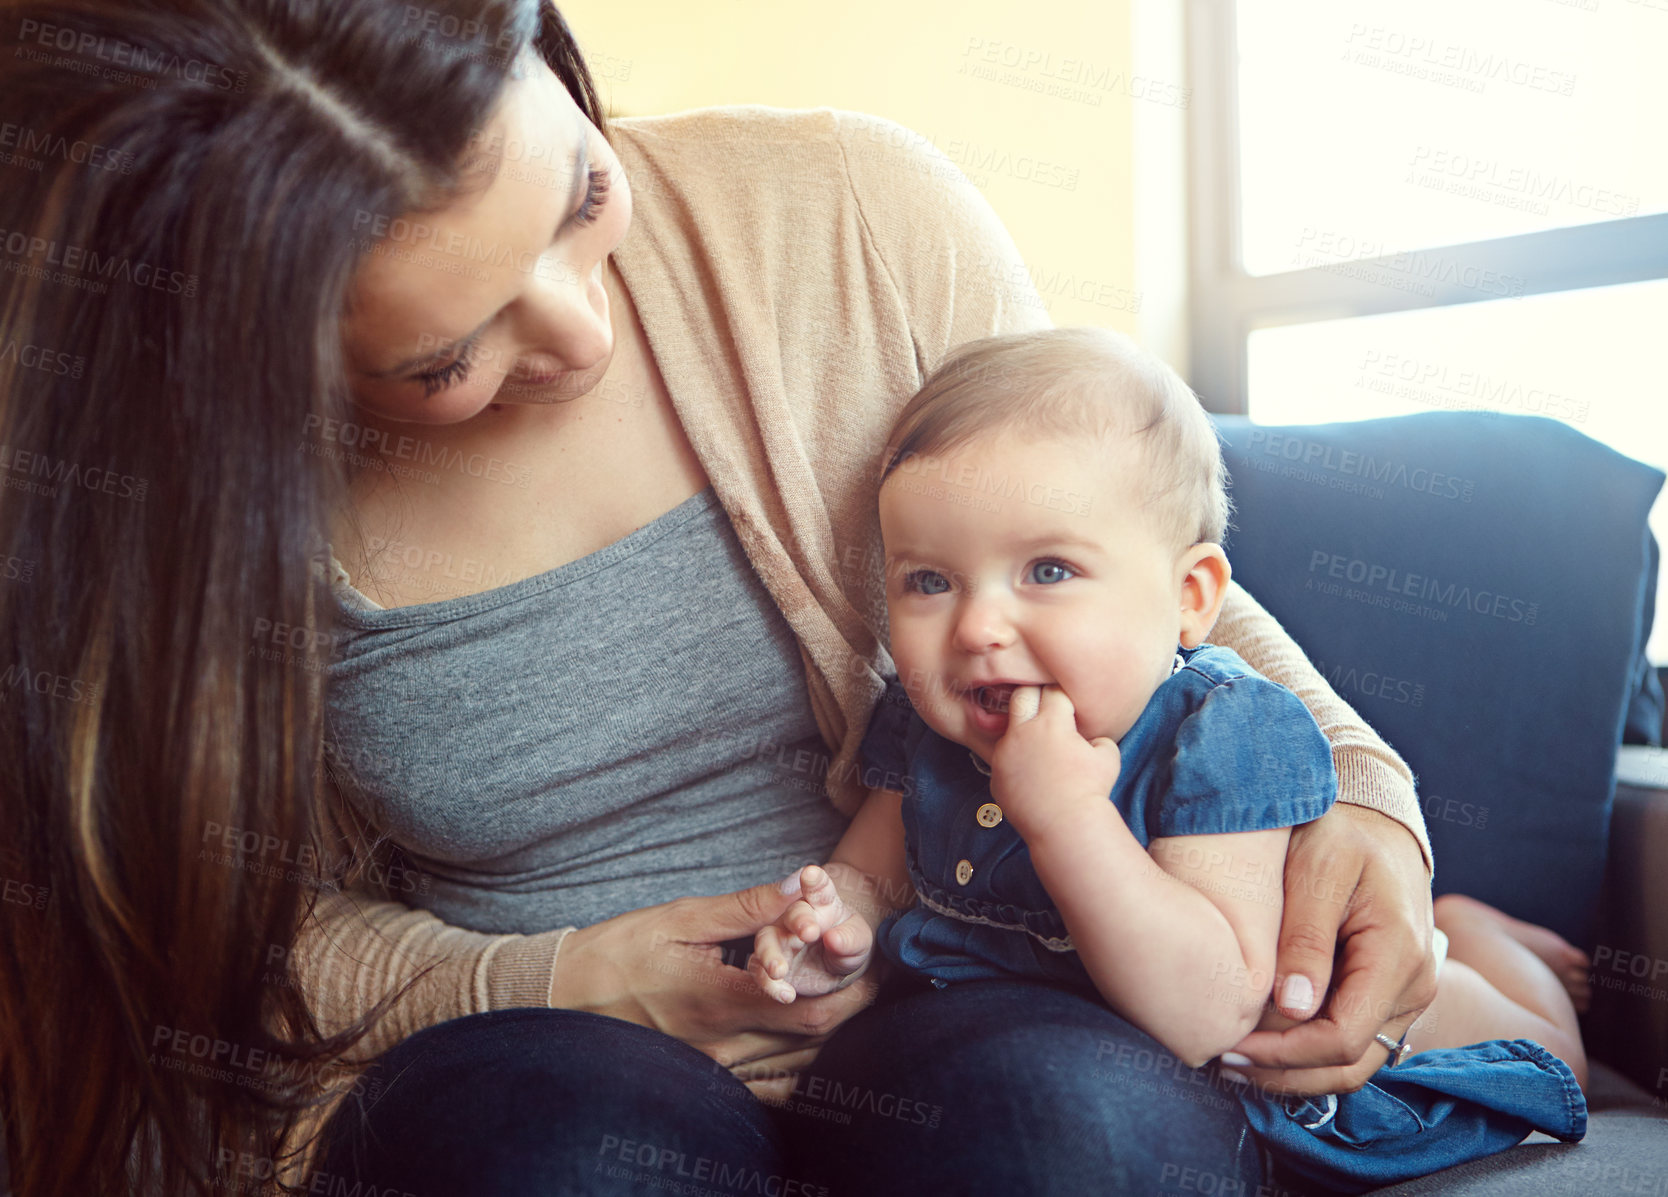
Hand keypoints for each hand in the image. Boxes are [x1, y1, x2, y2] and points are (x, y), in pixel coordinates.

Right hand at [549, 877, 881, 1080]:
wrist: (565, 997)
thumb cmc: (620, 950)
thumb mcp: (680, 917)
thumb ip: (745, 907)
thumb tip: (800, 887)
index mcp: (714, 998)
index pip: (800, 996)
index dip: (842, 972)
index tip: (865, 947)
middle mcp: (719, 1043)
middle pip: (811, 1034)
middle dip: (851, 1000)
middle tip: (875, 971)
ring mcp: (715, 1068)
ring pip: (799, 1062)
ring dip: (833, 1029)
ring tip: (854, 992)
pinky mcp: (709, 1079)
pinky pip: (773, 1084)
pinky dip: (803, 1061)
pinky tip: (816, 1036)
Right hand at [749, 864, 874, 1002]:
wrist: (834, 966)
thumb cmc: (847, 945)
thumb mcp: (858, 942)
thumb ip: (850, 940)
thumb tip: (834, 939)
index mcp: (820, 902)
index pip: (819, 889)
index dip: (815, 881)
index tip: (812, 874)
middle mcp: (795, 917)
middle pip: (792, 913)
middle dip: (799, 921)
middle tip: (809, 931)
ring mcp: (778, 939)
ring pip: (766, 941)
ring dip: (770, 955)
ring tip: (779, 970)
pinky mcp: (767, 964)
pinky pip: (761, 972)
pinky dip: (770, 984)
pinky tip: (785, 995)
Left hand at [988, 685, 1119, 839]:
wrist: (1065, 825)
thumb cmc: (1091, 790)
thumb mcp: (1108, 756)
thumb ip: (1098, 738)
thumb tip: (1089, 739)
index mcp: (1051, 722)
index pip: (1053, 692)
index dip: (1064, 697)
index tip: (1068, 707)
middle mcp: (1022, 732)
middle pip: (1022, 695)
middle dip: (1036, 697)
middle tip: (1047, 709)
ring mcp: (1004, 753)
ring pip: (1010, 729)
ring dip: (1024, 732)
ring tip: (1039, 747)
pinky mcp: (995, 774)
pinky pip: (1003, 758)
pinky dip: (1015, 760)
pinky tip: (1031, 772)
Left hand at [1220, 804, 1436, 1094]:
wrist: (1375, 820)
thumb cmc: (1342, 833)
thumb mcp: (1318, 870)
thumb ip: (1307, 938)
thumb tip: (1294, 1008)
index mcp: (1398, 955)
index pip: (1343, 1037)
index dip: (1283, 1054)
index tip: (1230, 1045)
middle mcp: (1414, 986)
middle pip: (1349, 1064)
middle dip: (1283, 1073)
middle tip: (1220, 1061)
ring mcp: (1406, 995)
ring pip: (1352, 1061)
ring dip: (1293, 1070)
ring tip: (1233, 1059)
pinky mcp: (1389, 994)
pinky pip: (1352, 1039)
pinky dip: (1308, 1051)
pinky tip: (1261, 1042)